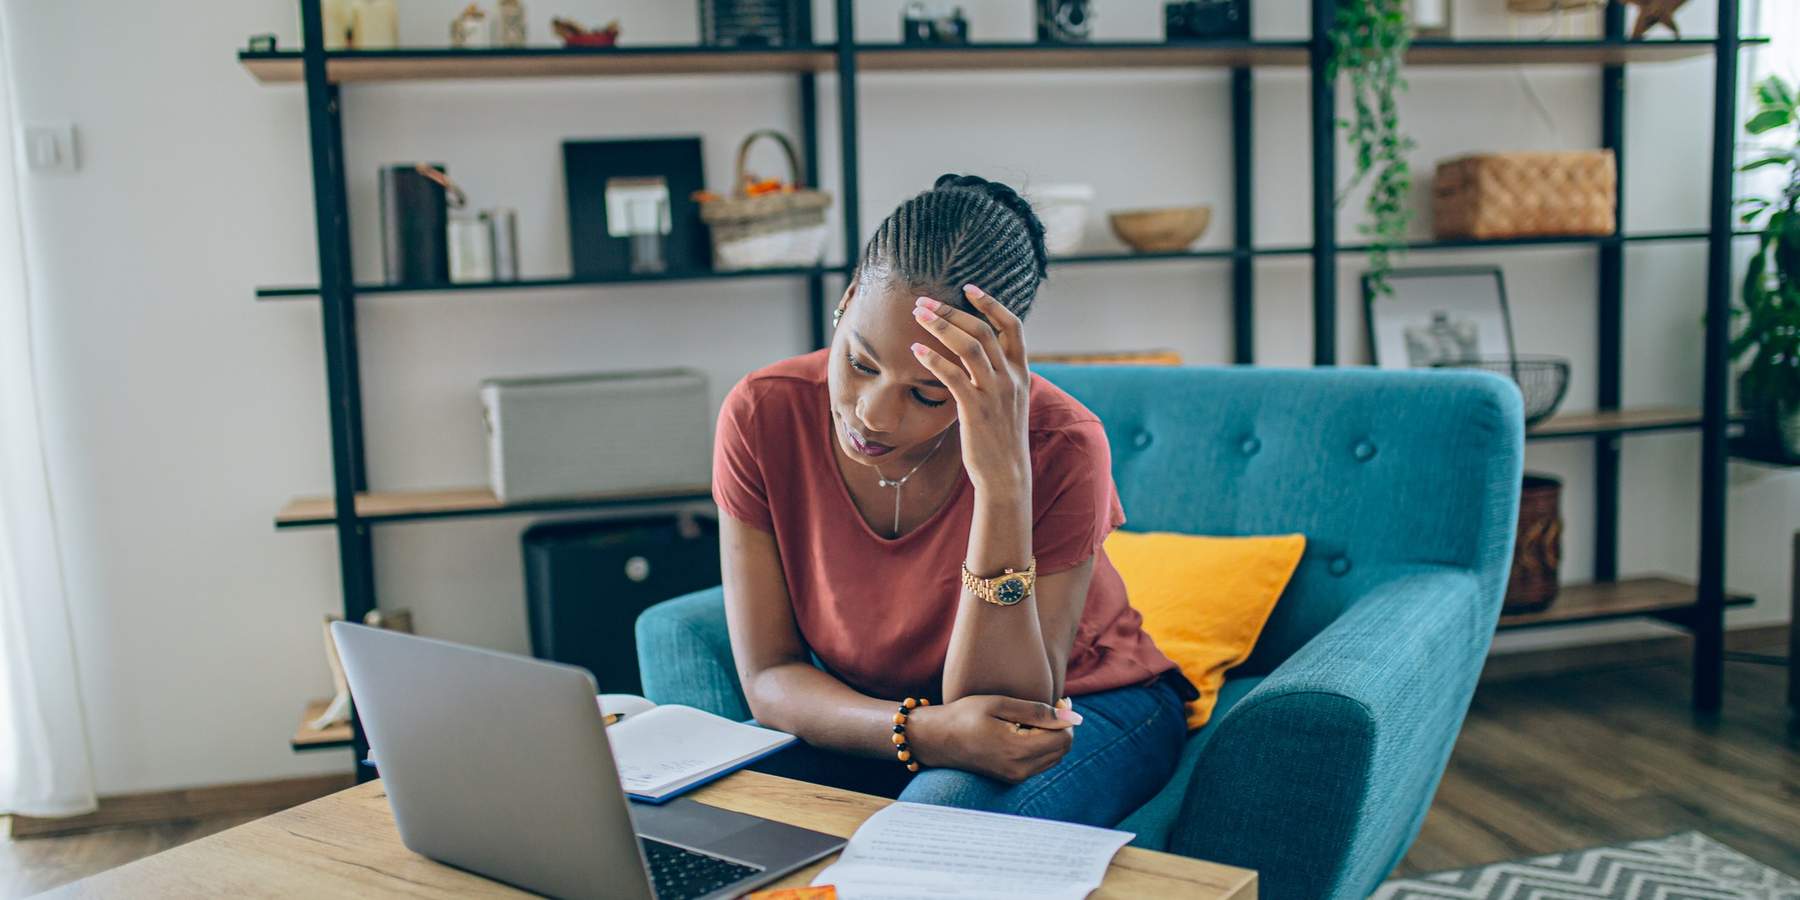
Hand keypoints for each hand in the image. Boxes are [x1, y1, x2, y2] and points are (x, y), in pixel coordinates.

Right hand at [906, 694, 1079, 783]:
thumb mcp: (1000, 704)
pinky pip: (1041, 762)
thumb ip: (1038, 711)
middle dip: (1061, 727)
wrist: (936, 739)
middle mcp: (1020, 769)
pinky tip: (1026, 730)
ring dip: (1053, 736)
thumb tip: (1074, 718)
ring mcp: (1016, 777)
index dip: (1066, 718)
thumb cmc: (965, 715)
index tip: (1057, 701)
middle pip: (1063, 749)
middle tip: (1049, 706)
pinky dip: (1042, 745)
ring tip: (1034, 717)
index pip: (1064, 738)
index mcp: (1018, 750)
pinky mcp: (1012, 778)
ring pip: (1055, 757)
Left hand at [910, 285, 1030, 497]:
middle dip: (951, 311)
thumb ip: (996, 376)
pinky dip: (932, 359)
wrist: (1006, 474)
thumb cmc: (1000, 438)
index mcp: (1020, 372)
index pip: (1012, 326)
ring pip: (969, 346)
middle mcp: (1010, 378)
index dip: (991, 303)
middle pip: (983, 330)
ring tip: (917, 315)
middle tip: (925, 301)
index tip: (969, 288)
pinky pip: (952, 375)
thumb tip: (975, 356)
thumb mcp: (1007, 401)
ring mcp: (994, 393)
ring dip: (940, 326)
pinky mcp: (975, 409)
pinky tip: (915, 351)